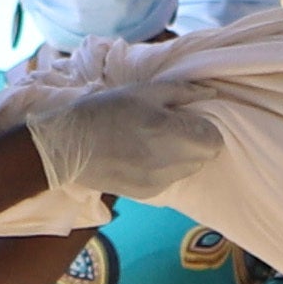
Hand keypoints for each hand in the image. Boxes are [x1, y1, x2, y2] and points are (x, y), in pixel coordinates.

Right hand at [24, 83, 223, 201]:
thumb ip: (181, 91)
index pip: (214, 139)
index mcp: (168, 131)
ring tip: (154, 142)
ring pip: (190, 170)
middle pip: (205, 156)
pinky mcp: (147, 193)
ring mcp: (158, 181)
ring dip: (181, 156)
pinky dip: (165, 169)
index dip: (204, 126)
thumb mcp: (143, 91)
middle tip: (171, 128)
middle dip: (195, 141)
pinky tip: (142, 157)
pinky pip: (171, 180)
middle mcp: (167, 161)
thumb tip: (211, 94)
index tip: (187, 118)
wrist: (68, 145)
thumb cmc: (105, 110)